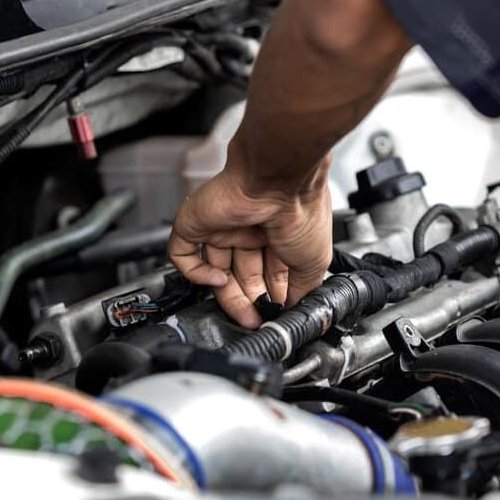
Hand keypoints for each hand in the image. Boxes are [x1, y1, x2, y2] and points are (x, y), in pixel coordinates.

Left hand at [168, 163, 332, 328]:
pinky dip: (196, 274)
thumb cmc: (300, 210)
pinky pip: (183, 255)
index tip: (274, 315)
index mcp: (277, 233)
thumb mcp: (315, 262)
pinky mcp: (195, 223)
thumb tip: (294, 308)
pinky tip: (216, 279)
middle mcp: (249, 228)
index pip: (268, 272)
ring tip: (242, 313)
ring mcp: (220, 226)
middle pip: (241, 274)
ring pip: (215, 269)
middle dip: (250, 300)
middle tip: (257, 320)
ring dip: (226, 295)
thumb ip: (303, 288)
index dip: (270, 296)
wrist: (277, 179)